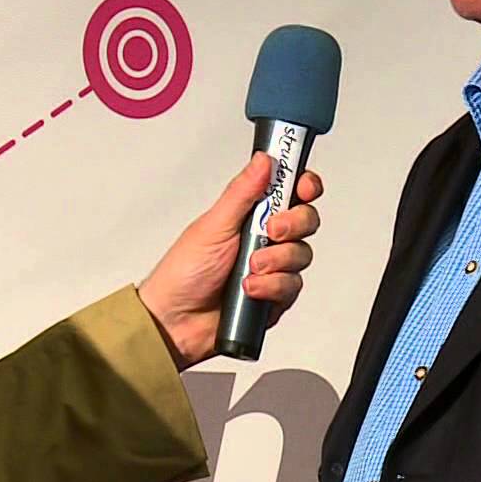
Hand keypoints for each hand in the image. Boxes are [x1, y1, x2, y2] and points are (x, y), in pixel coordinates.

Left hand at [136, 152, 323, 369]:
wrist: (176, 321)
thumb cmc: (184, 272)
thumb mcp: (214, 225)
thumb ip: (242, 193)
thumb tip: (263, 160)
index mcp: (250, 214)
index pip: (289, 191)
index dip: (304, 185)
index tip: (303, 188)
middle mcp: (265, 238)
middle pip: (305, 220)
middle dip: (293, 224)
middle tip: (271, 232)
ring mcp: (273, 267)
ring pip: (302, 254)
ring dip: (277, 261)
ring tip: (250, 268)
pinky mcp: (275, 296)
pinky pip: (293, 286)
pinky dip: (272, 287)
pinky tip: (250, 289)